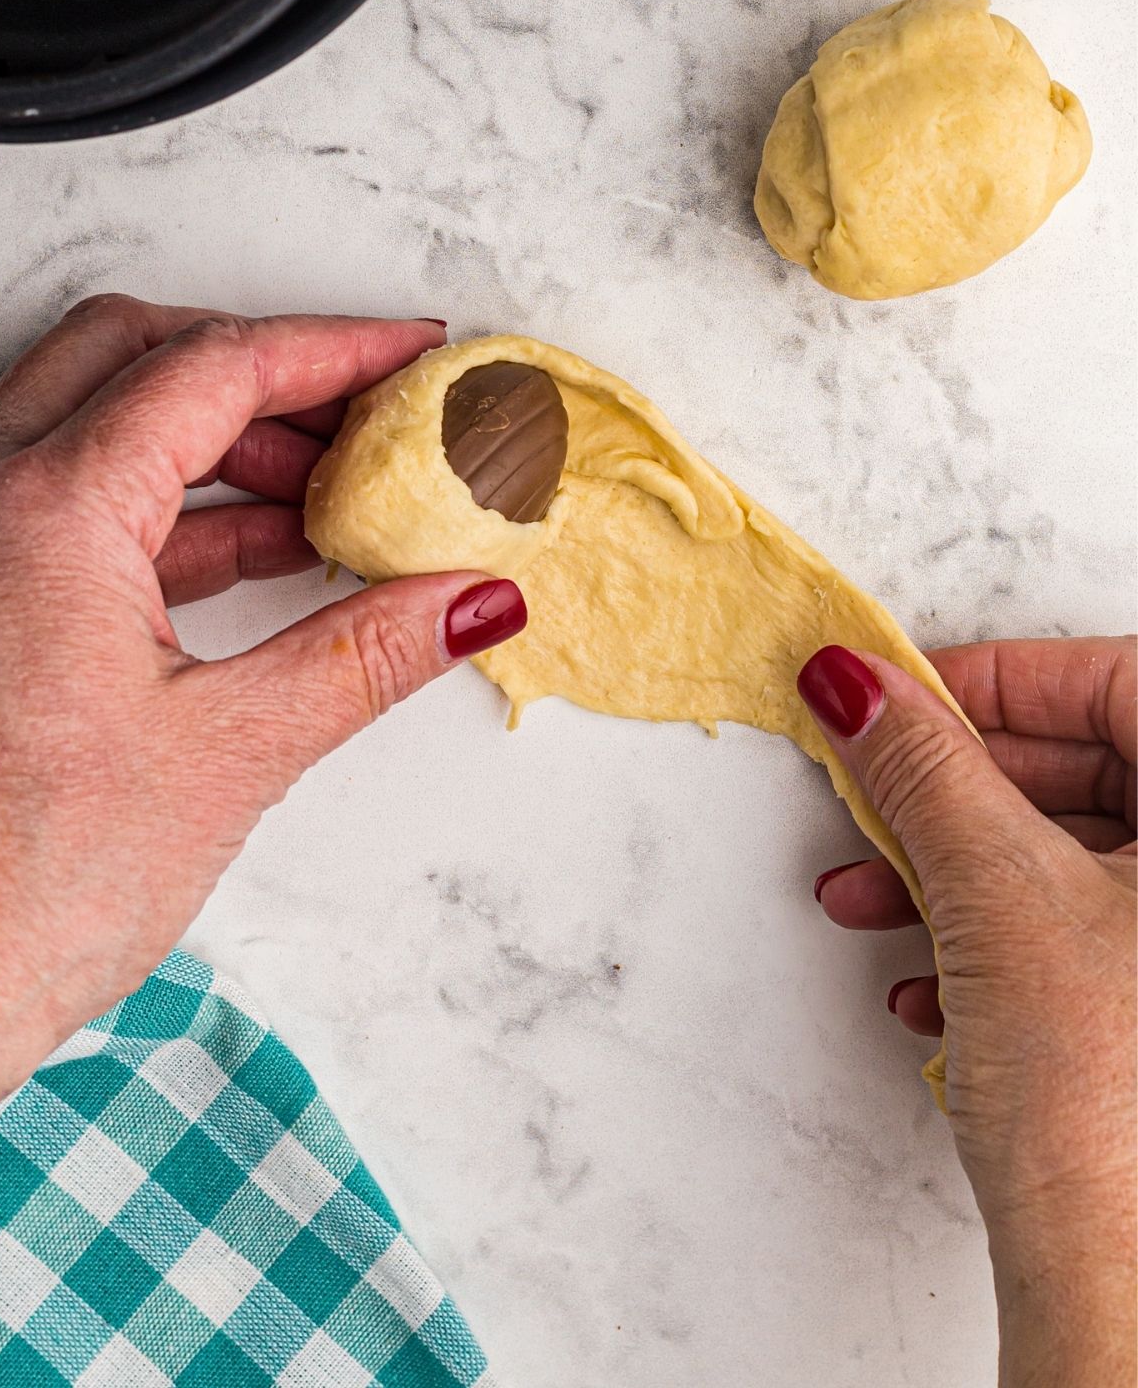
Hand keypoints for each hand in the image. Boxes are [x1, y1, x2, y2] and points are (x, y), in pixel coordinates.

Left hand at [0, 296, 526, 1159]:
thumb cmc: (8, 894)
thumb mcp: (223, 757)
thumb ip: (362, 656)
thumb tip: (470, 600)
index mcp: (44, 511)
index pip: (212, 368)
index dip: (335, 347)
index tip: (416, 357)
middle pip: (136, 355)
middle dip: (265, 370)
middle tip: (369, 414)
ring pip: (96, 424)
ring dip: (217, 443)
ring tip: (332, 496)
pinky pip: (73, 507)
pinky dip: (170, 511)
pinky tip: (256, 558)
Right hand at [799, 638, 1135, 1387]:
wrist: (1123, 1294)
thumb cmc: (1113, 1113)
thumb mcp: (997, 897)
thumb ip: (924, 768)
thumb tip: (859, 683)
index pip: (1118, 680)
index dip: (997, 677)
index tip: (897, 693)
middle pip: (1092, 770)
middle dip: (956, 791)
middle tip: (870, 790)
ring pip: (1073, 858)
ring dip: (954, 871)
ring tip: (868, 898)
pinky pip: (1082, 933)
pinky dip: (993, 942)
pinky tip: (927, 982)